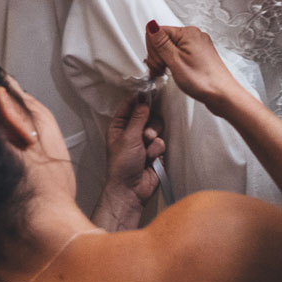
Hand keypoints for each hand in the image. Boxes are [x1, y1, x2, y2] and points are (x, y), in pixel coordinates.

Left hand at [96, 91, 165, 227]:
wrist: (131, 190)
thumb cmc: (122, 165)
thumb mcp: (128, 138)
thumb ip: (138, 117)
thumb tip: (143, 100)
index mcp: (120, 126)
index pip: (130, 105)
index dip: (140, 98)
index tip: (151, 91)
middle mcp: (132, 132)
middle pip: (148, 115)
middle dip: (150, 125)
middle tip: (146, 135)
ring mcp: (144, 141)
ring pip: (157, 128)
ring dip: (154, 140)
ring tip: (147, 151)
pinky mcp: (155, 151)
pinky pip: (162, 142)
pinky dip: (157, 151)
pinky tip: (151, 160)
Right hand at [144, 21, 245, 114]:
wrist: (222, 95)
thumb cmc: (203, 80)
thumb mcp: (175, 61)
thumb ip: (161, 42)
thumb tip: (151, 25)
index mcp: (187, 33)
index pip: (157, 32)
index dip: (153, 50)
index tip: (158, 63)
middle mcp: (194, 36)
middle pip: (164, 39)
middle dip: (158, 55)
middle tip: (162, 69)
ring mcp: (198, 46)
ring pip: (171, 47)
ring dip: (165, 60)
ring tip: (168, 72)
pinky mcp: (199, 56)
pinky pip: (180, 54)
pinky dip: (174, 63)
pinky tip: (176, 72)